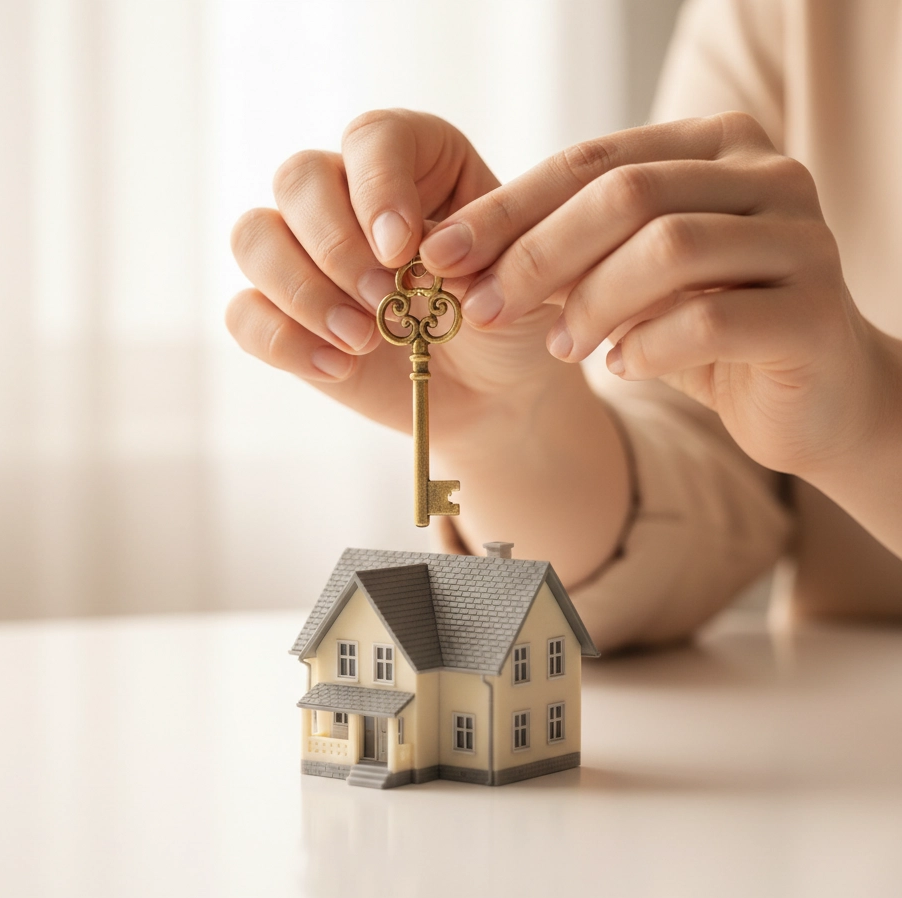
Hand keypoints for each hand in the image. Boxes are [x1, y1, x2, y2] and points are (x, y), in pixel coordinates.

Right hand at [227, 109, 571, 441]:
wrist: (493, 390)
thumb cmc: (507, 320)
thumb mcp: (514, 278)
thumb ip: (468, 251)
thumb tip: (406, 255)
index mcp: (413, 160)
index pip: (372, 138)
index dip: (377, 185)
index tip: (401, 247)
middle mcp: (347, 195)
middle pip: (298, 179)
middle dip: (336, 246)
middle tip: (384, 302)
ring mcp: (305, 254)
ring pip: (253, 237)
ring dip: (302, 292)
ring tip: (363, 341)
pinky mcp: (281, 314)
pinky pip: (243, 312)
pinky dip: (283, 341)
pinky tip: (340, 368)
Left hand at [418, 111, 899, 488]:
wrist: (807, 396)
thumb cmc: (705, 329)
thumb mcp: (628, 279)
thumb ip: (566, 255)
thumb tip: (453, 255)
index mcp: (715, 146)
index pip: (591, 161)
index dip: (507, 208)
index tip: (439, 255)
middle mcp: (767, 174)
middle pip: (626, 194)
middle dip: (535, 254)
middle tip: (480, 308)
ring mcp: (801, 238)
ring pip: (668, 249)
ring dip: (590, 304)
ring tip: (559, 346)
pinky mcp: (812, 312)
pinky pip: (710, 321)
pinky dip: (647, 346)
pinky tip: (622, 365)